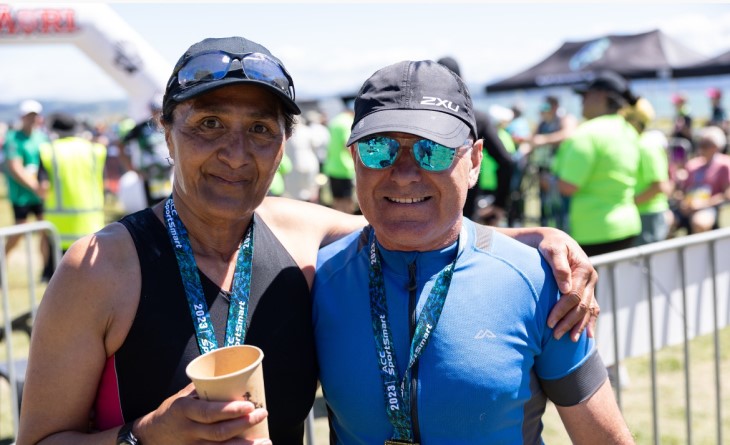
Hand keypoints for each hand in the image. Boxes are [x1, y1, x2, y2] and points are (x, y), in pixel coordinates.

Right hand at [135, 384, 271, 443]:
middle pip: (219, 432)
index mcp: (183, 410)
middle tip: (262, 414)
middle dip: (244, 425)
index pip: (209, 412)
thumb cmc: (173, 410)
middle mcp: (188, 431)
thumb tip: (235, 374)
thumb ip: (206, 388)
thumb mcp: (184, 396)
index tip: (250, 406)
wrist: (150, 435)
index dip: (230, 411)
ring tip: (266, 442)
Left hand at [536, 228, 599, 341]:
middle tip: (555, 335)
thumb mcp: (552, 250)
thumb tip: (565, 288)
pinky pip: (592, 308)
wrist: (555, 240)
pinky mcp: (588, 290)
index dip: (561, 310)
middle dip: (569, 322)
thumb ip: (559, 267)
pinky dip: (590, 322)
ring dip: (579, 326)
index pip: (573, 295)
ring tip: (569, 340)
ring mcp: (591, 285)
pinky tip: (588, 336)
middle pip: (581, 305)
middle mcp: (591, 278)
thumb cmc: (550, 244)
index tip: (549, 322)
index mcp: (584, 268)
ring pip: (588, 309)